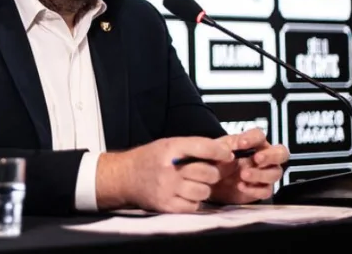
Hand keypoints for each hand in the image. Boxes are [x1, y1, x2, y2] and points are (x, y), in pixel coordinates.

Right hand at [96, 137, 233, 212]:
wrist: (124, 177)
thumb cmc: (149, 159)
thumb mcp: (168, 145)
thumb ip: (192, 148)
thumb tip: (222, 151)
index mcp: (170, 148)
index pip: (202, 147)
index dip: (219, 152)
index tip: (227, 155)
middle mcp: (168, 169)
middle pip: (207, 173)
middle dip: (213, 173)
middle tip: (209, 172)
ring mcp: (167, 189)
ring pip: (203, 191)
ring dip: (204, 188)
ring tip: (194, 184)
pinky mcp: (166, 205)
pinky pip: (193, 206)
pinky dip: (194, 201)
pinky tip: (186, 194)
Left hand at [210, 128, 289, 204]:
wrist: (212, 183)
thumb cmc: (219, 162)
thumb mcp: (217, 151)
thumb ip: (224, 147)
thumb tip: (232, 148)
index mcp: (254, 143)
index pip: (259, 136)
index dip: (252, 139)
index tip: (240, 144)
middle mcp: (264, 157)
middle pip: (281, 153)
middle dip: (271, 156)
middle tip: (257, 159)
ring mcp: (266, 174)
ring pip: (275, 173)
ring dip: (260, 174)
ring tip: (243, 175)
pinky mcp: (262, 189)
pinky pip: (266, 190)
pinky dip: (254, 189)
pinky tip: (241, 186)